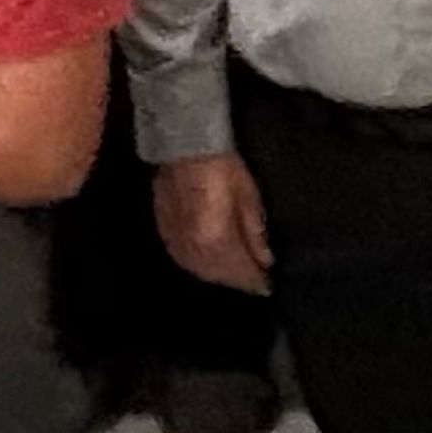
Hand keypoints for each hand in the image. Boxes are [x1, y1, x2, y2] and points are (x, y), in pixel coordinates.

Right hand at [153, 153, 273, 292]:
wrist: (186, 146)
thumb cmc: (224, 168)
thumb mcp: (249, 197)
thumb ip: (255, 233)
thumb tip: (265, 260)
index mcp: (217, 240)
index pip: (239, 271)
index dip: (255, 280)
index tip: (267, 286)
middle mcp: (194, 248)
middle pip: (219, 274)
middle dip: (237, 280)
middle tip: (252, 280)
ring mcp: (175, 240)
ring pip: (199, 270)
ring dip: (218, 275)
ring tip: (233, 274)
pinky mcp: (164, 231)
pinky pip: (183, 258)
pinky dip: (198, 265)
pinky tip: (208, 262)